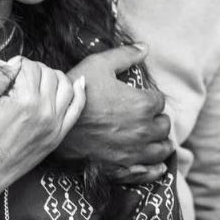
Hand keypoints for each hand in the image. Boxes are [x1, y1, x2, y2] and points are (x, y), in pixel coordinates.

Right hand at [0, 57, 85, 190]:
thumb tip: (4, 60)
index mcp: (24, 100)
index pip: (29, 66)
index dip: (18, 63)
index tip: (10, 69)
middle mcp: (44, 111)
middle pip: (48, 73)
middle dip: (35, 68)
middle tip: (22, 74)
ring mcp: (54, 124)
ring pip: (65, 85)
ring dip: (54, 76)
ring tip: (42, 78)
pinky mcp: (58, 135)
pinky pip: (77, 109)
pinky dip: (79, 93)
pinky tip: (78, 82)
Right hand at [57, 45, 172, 175]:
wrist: (54, 124)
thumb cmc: (77, 92)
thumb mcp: (98, 65)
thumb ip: (124, 55)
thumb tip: (145, 47)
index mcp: (142, 104)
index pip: (160, 101)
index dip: (150, 98)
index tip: (140, 98)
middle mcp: (144, 130)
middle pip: (164, 126)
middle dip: (156, 119)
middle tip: (144, 117)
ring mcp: (135, 152)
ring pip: (162, 149)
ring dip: (159, 141)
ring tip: (150, 137)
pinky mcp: (124, 169)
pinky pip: (150, 172)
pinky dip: (155, 167)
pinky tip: (154, 162)